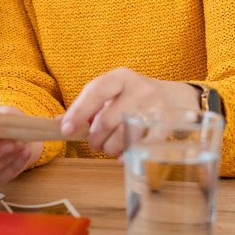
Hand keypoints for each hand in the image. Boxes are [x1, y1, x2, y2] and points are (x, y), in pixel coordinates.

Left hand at [60, 68, 199, 157]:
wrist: (177, 98)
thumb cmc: (136, 97)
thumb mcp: (113, 93)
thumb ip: (88, 106)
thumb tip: (58, 123)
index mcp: (121, 77)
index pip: (96, 90)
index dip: (79, 111)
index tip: (66, 129)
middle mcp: (139, 89)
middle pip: (107, 119)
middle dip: (94, 138)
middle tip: (94, 143)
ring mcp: (155, 107)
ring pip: (122, 135)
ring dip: (110, 148)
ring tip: (109, 147)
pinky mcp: (167, 125)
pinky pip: (141, 146)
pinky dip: (127, 155)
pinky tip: (122, 157)